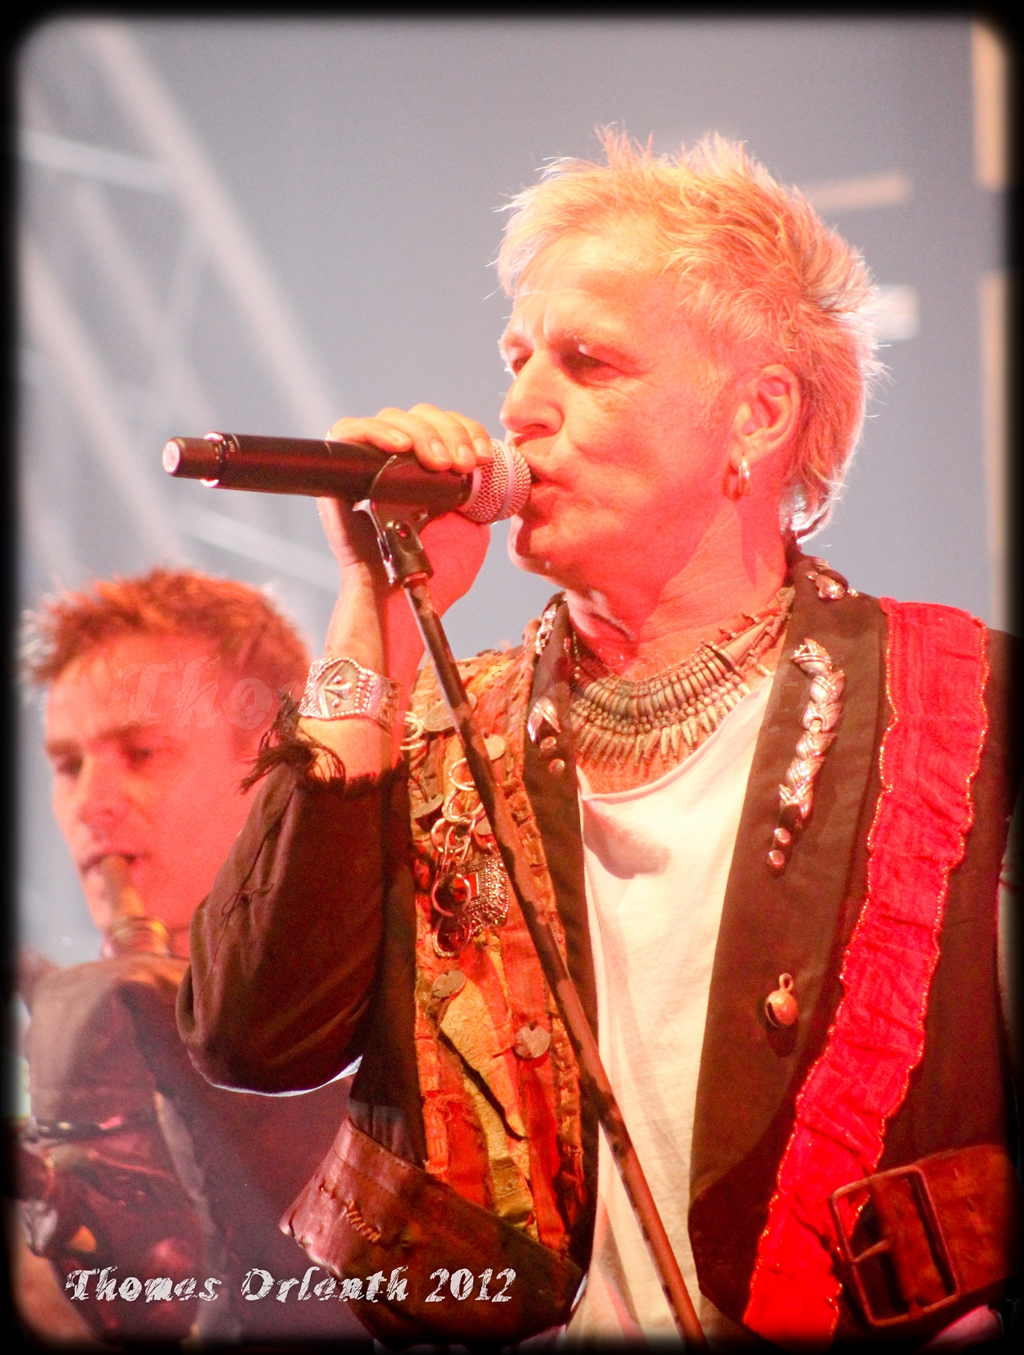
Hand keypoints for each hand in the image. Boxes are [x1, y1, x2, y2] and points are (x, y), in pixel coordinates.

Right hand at [316, 404, 494, 577]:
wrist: (403, 596)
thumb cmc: (434, 569)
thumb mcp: (472, 524)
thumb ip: (482, 494)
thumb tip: (497, 467)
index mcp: (428, 469)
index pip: (446, 424)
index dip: (467, 430)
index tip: (482, 458)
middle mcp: (396, 460)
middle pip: (421, 415)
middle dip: (450, 432)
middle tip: (463, 464)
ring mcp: (368, 463)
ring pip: (392, 418)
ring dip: (422, 434)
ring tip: (439, 463)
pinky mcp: (340, 471)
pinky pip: (348, 431)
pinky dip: (375, 432)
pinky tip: (399, 447)